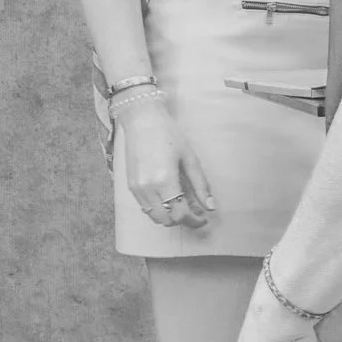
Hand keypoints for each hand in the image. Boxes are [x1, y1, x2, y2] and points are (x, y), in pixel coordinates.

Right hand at [119, 97, 215, 229]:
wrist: (142, 120)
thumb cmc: (168, 135)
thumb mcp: (190, 158)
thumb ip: (201, 185)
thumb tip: (211, 207)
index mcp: (165, 181)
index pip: (181, 215)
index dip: (195, 221)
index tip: (203, 218)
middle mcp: (148, 188)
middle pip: (167, 220)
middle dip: (182, 220)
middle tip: (194, 211)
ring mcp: (137, 188)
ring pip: (154, 217)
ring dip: (169, 216)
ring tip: (180, 205)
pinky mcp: (131, 185)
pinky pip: (144, 207)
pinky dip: (157, 209)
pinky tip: (166, 197)